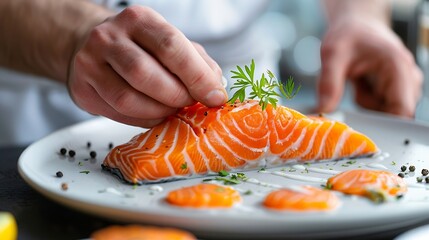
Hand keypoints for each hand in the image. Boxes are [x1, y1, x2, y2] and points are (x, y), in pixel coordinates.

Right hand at [67, 6, 226, 126]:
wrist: (95, 48)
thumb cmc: (142, 48)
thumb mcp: (172, 44)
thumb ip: (198, 63)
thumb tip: (216, 90)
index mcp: (139, 19)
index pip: (171, 46)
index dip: (197, 76)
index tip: (215, 97)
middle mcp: (109, 36)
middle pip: (146, 74)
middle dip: (176, 96)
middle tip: (189, 104)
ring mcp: (89, 63)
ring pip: (128, 99)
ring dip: (158, 112)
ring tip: (171, 110)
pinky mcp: (82, 89)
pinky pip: (117, 113)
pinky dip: (143, 120)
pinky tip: (152, 114)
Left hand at [317, 16, 422, 116]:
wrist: (357, 27)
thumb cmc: (349, 35)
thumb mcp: (332, 54)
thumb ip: (329, 83)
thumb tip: (323, 110)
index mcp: (398, 67)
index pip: (402, 110)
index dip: (383, 124)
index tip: (359, 124)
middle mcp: (408, 79)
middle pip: (393, 116)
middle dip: (369, 113)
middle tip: (353, 92)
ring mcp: (404, 87)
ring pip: (385, 114)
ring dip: (366, 106)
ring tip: (358, 82)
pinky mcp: (396, 92)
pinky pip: (380, 110)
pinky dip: (367, 103)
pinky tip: (362, 85)